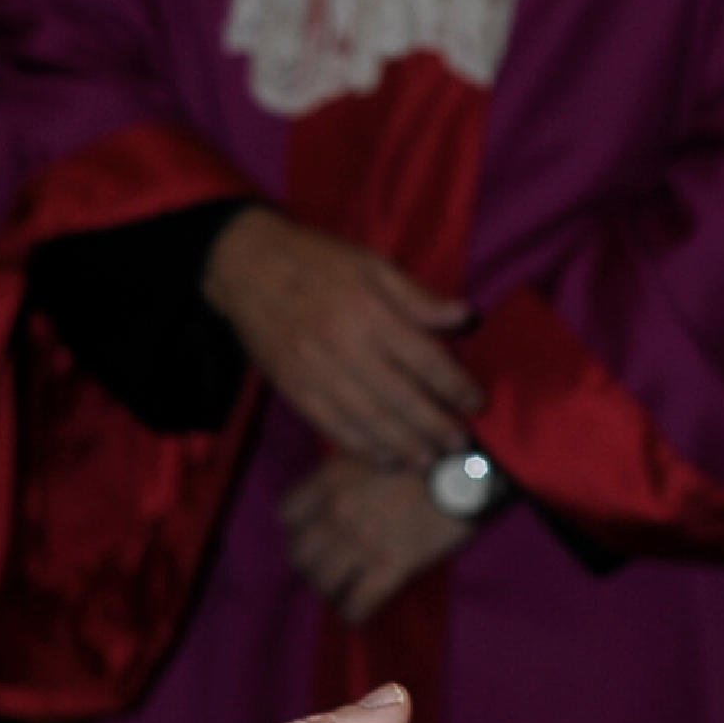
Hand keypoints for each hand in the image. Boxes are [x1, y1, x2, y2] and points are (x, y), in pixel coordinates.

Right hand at [203, 208, 480, 464]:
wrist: (246, 266)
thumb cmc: (318, 261)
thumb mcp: (372, 263)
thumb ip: (417, 296)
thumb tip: (464, 316)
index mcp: (370, 311)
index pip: (424, 357)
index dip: (454, 385)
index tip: (476, 402)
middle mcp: (345, 345)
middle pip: (400, 397)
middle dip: (434, 426)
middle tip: (460, 447)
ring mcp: (316, 371)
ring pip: (367, 419)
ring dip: (403, 446)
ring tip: (430, 461)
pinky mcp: (293, 388)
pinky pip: (332, 426)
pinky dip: (361, 448)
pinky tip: (385, 459)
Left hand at [283, 457, 479, 624]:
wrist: (467, 472)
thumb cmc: (424, 456)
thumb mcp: (372, 450)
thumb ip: (344, 473)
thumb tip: (333, 498)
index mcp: (331, 481)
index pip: (287, 515)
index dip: (297, 528)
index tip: (311, 534)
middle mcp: (338, 513)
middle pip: (299, 554)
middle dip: (310, 565)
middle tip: (326, 568)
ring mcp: (362, 543)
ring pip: (322, 583)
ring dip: (329, 590)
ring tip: (341, 591)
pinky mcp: (390, 568)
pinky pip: (357, 604)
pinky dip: (352, 614)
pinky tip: (356, 615)